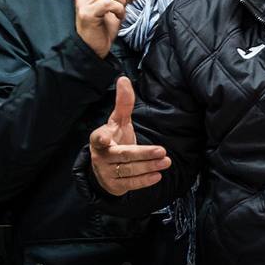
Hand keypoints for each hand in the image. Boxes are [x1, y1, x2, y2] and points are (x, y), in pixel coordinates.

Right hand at [75, 0, 140, 57]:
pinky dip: (119, 10)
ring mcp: (83, 2)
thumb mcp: (118, 8)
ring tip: (118, 12)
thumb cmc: (104, 26)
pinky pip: (109, 3)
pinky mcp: (86, 13)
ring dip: (122, 2)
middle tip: (124, 4)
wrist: (94, 46)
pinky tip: (117, 16)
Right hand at [90, 76, 169, 195]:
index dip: (102, 138)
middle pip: (123, 156)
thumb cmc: (114, 140)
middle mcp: (101, 157)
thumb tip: (124, 79)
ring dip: (148, 166)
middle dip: (143, 154)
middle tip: (162, 150)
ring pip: (129, 170)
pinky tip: (157, 175)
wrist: (105, 169)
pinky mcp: (115, 186)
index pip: (98, 138)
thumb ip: (123, 103)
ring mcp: (106, 173)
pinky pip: (130, 184)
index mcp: (100, 140)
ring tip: (166, 161)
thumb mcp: (117, 122)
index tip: (107, 136)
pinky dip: (144, 181)